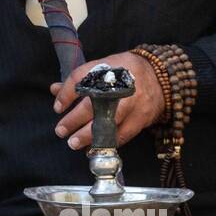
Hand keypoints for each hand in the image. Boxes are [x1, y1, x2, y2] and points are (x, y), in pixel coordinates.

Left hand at [49, 52, 164, 151]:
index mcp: (108, 67)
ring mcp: (133, 102)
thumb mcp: (102, 68)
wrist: (161, 76)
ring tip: (74, 143)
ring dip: (89, 136)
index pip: (81, 78)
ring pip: (109, 122)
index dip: (67, 94)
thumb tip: (54, 90)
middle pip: (94, 103)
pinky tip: (93, 148)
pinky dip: (107, 143)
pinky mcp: (142, 118)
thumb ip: (78, 80)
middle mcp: (120, 85)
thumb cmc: (124, 73)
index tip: (57, 108)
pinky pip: (123, 134)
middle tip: (61, 131)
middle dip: (75, 120)